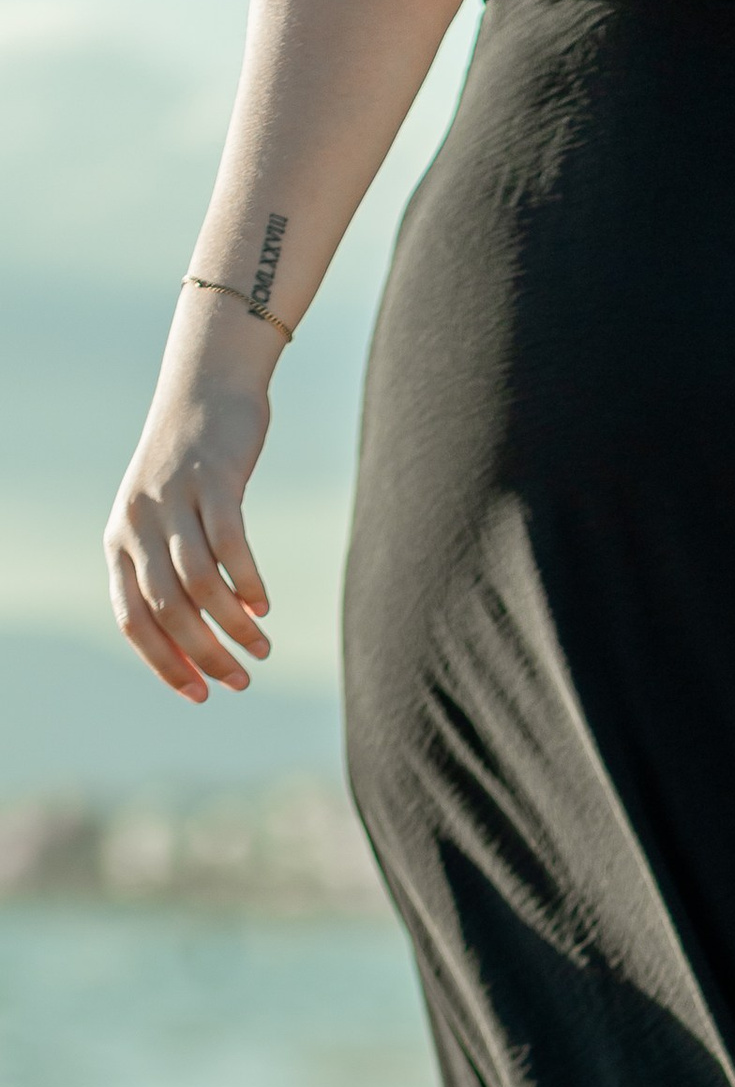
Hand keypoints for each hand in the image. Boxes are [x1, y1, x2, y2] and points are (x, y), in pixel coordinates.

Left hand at [105, 313, 279, 701]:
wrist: (204, 390)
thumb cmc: (190, 472)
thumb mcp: (167, 523)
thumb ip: (172, 575)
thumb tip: (199, 644)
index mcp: (119, 541)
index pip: (133, 620)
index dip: (166, 663)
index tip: (203, 695)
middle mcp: (137, 522)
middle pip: (169, 608)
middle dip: (206, 653)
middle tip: (242, 681)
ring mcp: (173, 500)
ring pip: (200, 582)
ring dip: (233, 625)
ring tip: (262, 648)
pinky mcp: (212, 481)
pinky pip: (230, 545)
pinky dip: (248, 582)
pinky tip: (264, 605)